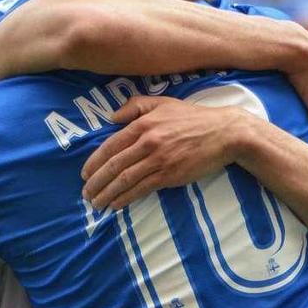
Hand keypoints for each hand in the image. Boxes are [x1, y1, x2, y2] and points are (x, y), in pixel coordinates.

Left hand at [81, 96, 251, 210]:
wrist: (224, 133)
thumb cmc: (192, 118)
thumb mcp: (162, 103)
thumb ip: (135, 106)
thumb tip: (112, 117)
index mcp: (142, 124)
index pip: (110, 146)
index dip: (94, 162)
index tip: (84, 174)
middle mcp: (147, 142)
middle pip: (113, 165)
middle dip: (96, 182)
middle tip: (86, 194)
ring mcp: (158, 160)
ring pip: (125, 179)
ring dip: (107, 194)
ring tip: (96, 204)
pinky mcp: (170, 175)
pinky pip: (142, 188)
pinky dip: (125, 198)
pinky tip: (116, 204)